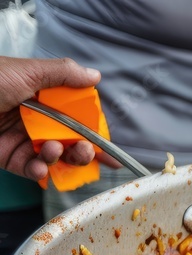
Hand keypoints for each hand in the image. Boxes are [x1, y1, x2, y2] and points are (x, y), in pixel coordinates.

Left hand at [0, 56, 113, 180]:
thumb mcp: (27, 72)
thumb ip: (63, 74)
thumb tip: (94, 76)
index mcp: (41, 98)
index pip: (76, 117)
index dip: (93, 132)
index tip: (107, 145)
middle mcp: (34, 119)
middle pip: (69, 141)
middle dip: (82, 150)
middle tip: (86, 151)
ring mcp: (21, 139)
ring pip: (53, 157)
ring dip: (61, 159)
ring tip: (54, 151)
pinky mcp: (7, 158)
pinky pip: (30, 169)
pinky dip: (38, 171)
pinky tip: (39, 167)